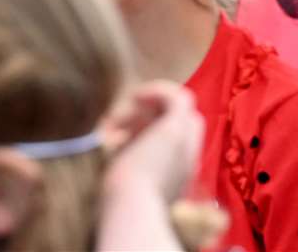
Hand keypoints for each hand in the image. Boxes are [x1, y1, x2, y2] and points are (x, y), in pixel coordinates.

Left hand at [101, 80, 204, 203]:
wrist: (131, 206)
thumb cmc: (123, 201)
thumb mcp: (127, 178)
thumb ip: (127, 158)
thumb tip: (108, 139)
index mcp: (181, 170)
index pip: (177, 138)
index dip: (151, 131)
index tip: (123, 140)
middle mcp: (190, 153)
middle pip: (182, 119)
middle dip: (152, 118)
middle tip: (122, 130)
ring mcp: (186, 138)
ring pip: (181, 107)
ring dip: (151, 107)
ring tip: (121, 119)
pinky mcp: (177, 126)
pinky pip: (177, 95)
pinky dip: (156, 91)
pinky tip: (134, 98)